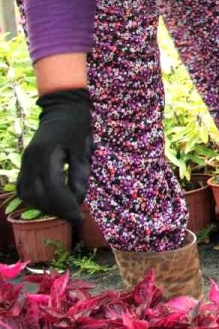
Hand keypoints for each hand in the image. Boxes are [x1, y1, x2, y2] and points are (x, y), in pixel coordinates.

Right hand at [17, 89, 92, 221]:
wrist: (62, 109)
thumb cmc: (77, 127)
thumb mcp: (84, 150)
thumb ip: (80, 175)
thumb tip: (78, 200)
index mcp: (47, 155)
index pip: (54, 189)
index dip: (66, 206)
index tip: (79, 218)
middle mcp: (31, 160)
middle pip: (39, 195)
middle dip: (57, 209)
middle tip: (74, 216)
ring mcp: (25, 162)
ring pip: (28, 194)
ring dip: (45, 206)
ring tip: (64, 209)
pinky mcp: (24, 164)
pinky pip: (23, 188)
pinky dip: (35, 199)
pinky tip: (50, 202)